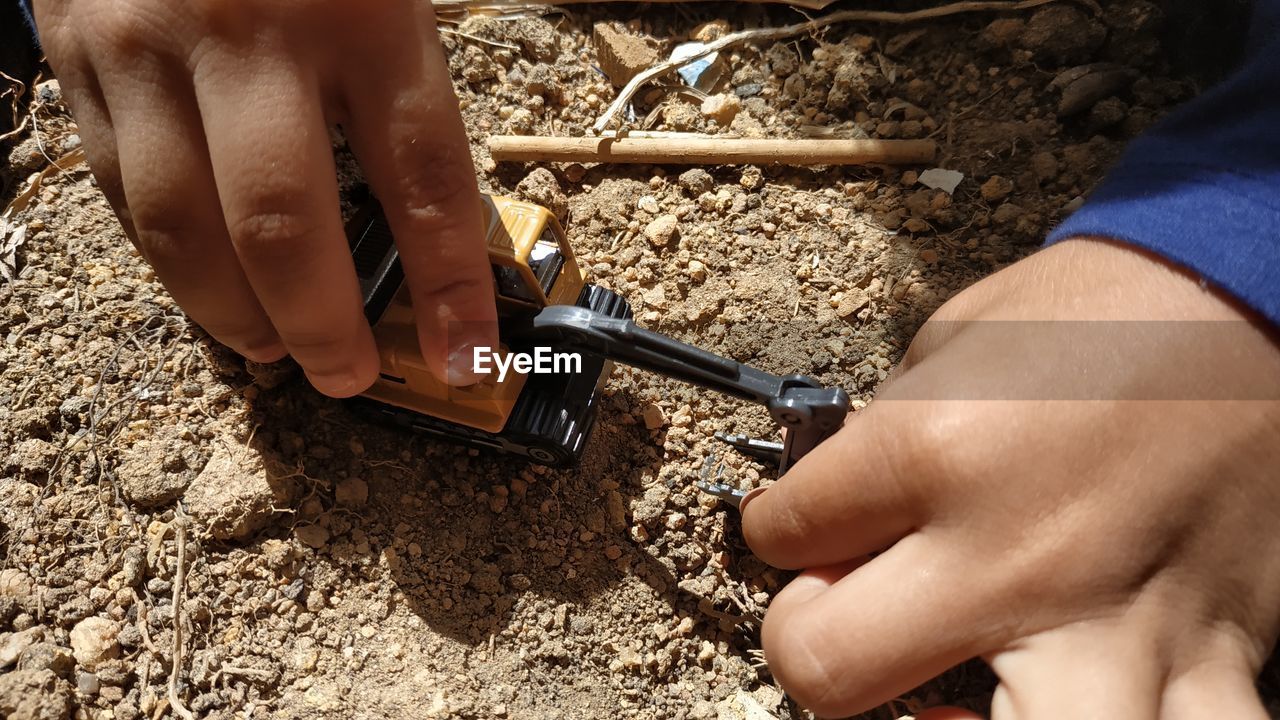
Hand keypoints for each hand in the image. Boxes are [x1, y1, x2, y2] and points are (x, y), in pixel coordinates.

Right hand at [33, 0, 496, 394]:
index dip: (451, 283)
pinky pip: (124, 192)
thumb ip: (411, 84)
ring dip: (236, 315)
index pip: (423, 175)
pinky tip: (211, 287)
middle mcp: (250, 32)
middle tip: (352, 375)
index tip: (472, 357)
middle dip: (324, 326)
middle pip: (285, 224)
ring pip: (185, 228)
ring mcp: (149, 47)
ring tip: (277, 350)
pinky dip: (172, 262)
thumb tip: (446, 223)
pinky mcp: (78, 59)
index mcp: (363, 7)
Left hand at [741, 239, 1279, 717]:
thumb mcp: (957, 337)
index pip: (782, 530)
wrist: (1254, 293)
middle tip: (838, 613)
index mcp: (936, 451)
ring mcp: (1115, 622)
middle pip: (827, 670)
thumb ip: (883, 434)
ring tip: (941, 695)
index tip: (798, 526)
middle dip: (809, 643)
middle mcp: (1013, 554)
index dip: (774, 528)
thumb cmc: (1108, 309)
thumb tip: (836, 506)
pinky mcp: (1214, 654)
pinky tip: (1073, 704)